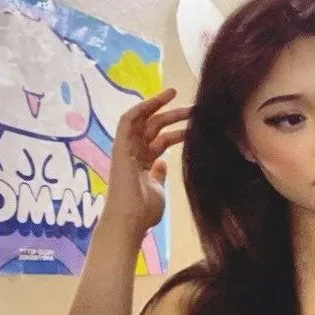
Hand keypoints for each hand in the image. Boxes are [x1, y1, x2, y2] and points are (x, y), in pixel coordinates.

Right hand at [103, 87, 190, 237]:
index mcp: (143, 164)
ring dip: (159, 106)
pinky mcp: (120, 147)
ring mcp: (126, 150)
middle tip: (194, 108)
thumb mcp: (157, 190)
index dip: (177, 131)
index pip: (160, 141)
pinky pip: (128, 121)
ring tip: (175, 94)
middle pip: (154, 128)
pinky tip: (157, 99)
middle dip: (173, 116)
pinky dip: (141, 108)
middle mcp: (133, 154)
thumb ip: (158, 176)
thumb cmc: (144, 213)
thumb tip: (162, 164)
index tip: (194, 124)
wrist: (130, 221)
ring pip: (143, 121)